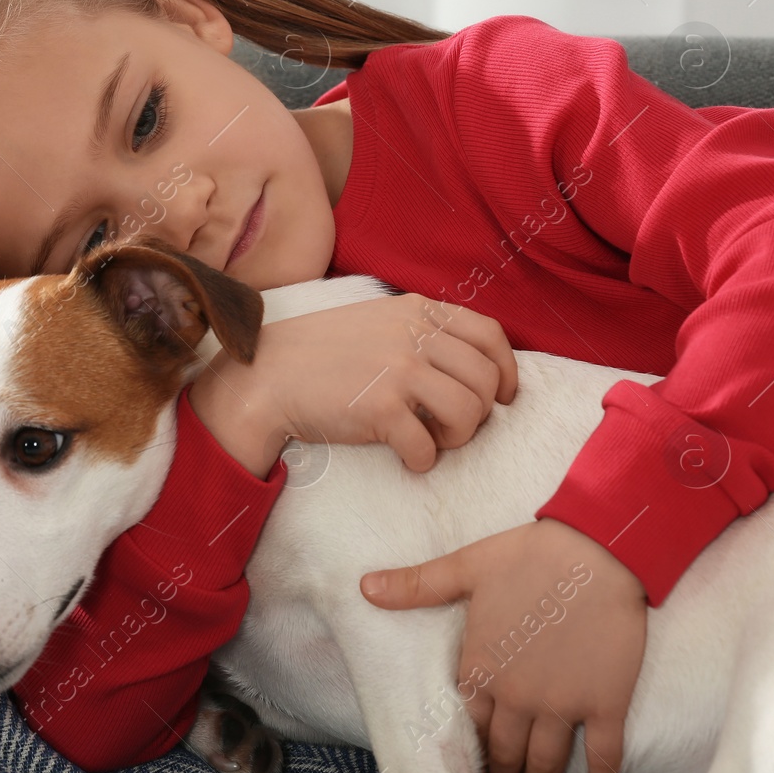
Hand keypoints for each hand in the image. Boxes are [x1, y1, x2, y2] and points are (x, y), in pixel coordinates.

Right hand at [189, 292, 517, 476]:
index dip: (507, 371)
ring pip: (469, 413)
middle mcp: (413, 335)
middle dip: (481, 412)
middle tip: (454, 428)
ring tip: (432, 442)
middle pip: (486, 379)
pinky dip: (422, 461)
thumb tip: (466, 364)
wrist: (266, 377)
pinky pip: (427, 447)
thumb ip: (418, 331)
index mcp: (416, 310)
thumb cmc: (319, 354)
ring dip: (457, 438)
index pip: (490, 334)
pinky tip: (405, 459)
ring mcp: (399, 370)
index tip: (504, 397)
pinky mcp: (381, 409)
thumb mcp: (375, 321)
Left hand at [360, 519, 647, 772]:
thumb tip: (364, 587)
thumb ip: (416, 585)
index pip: (465, 724)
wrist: (597, 549)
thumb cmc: (528, 554)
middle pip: (504, 752)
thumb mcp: (465, 566)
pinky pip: (603, 755)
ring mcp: (563, 703)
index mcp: (482, 666)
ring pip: (545, 762)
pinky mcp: (605, 702)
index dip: (464, 750)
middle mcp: (518, 695)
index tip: (467, 769)